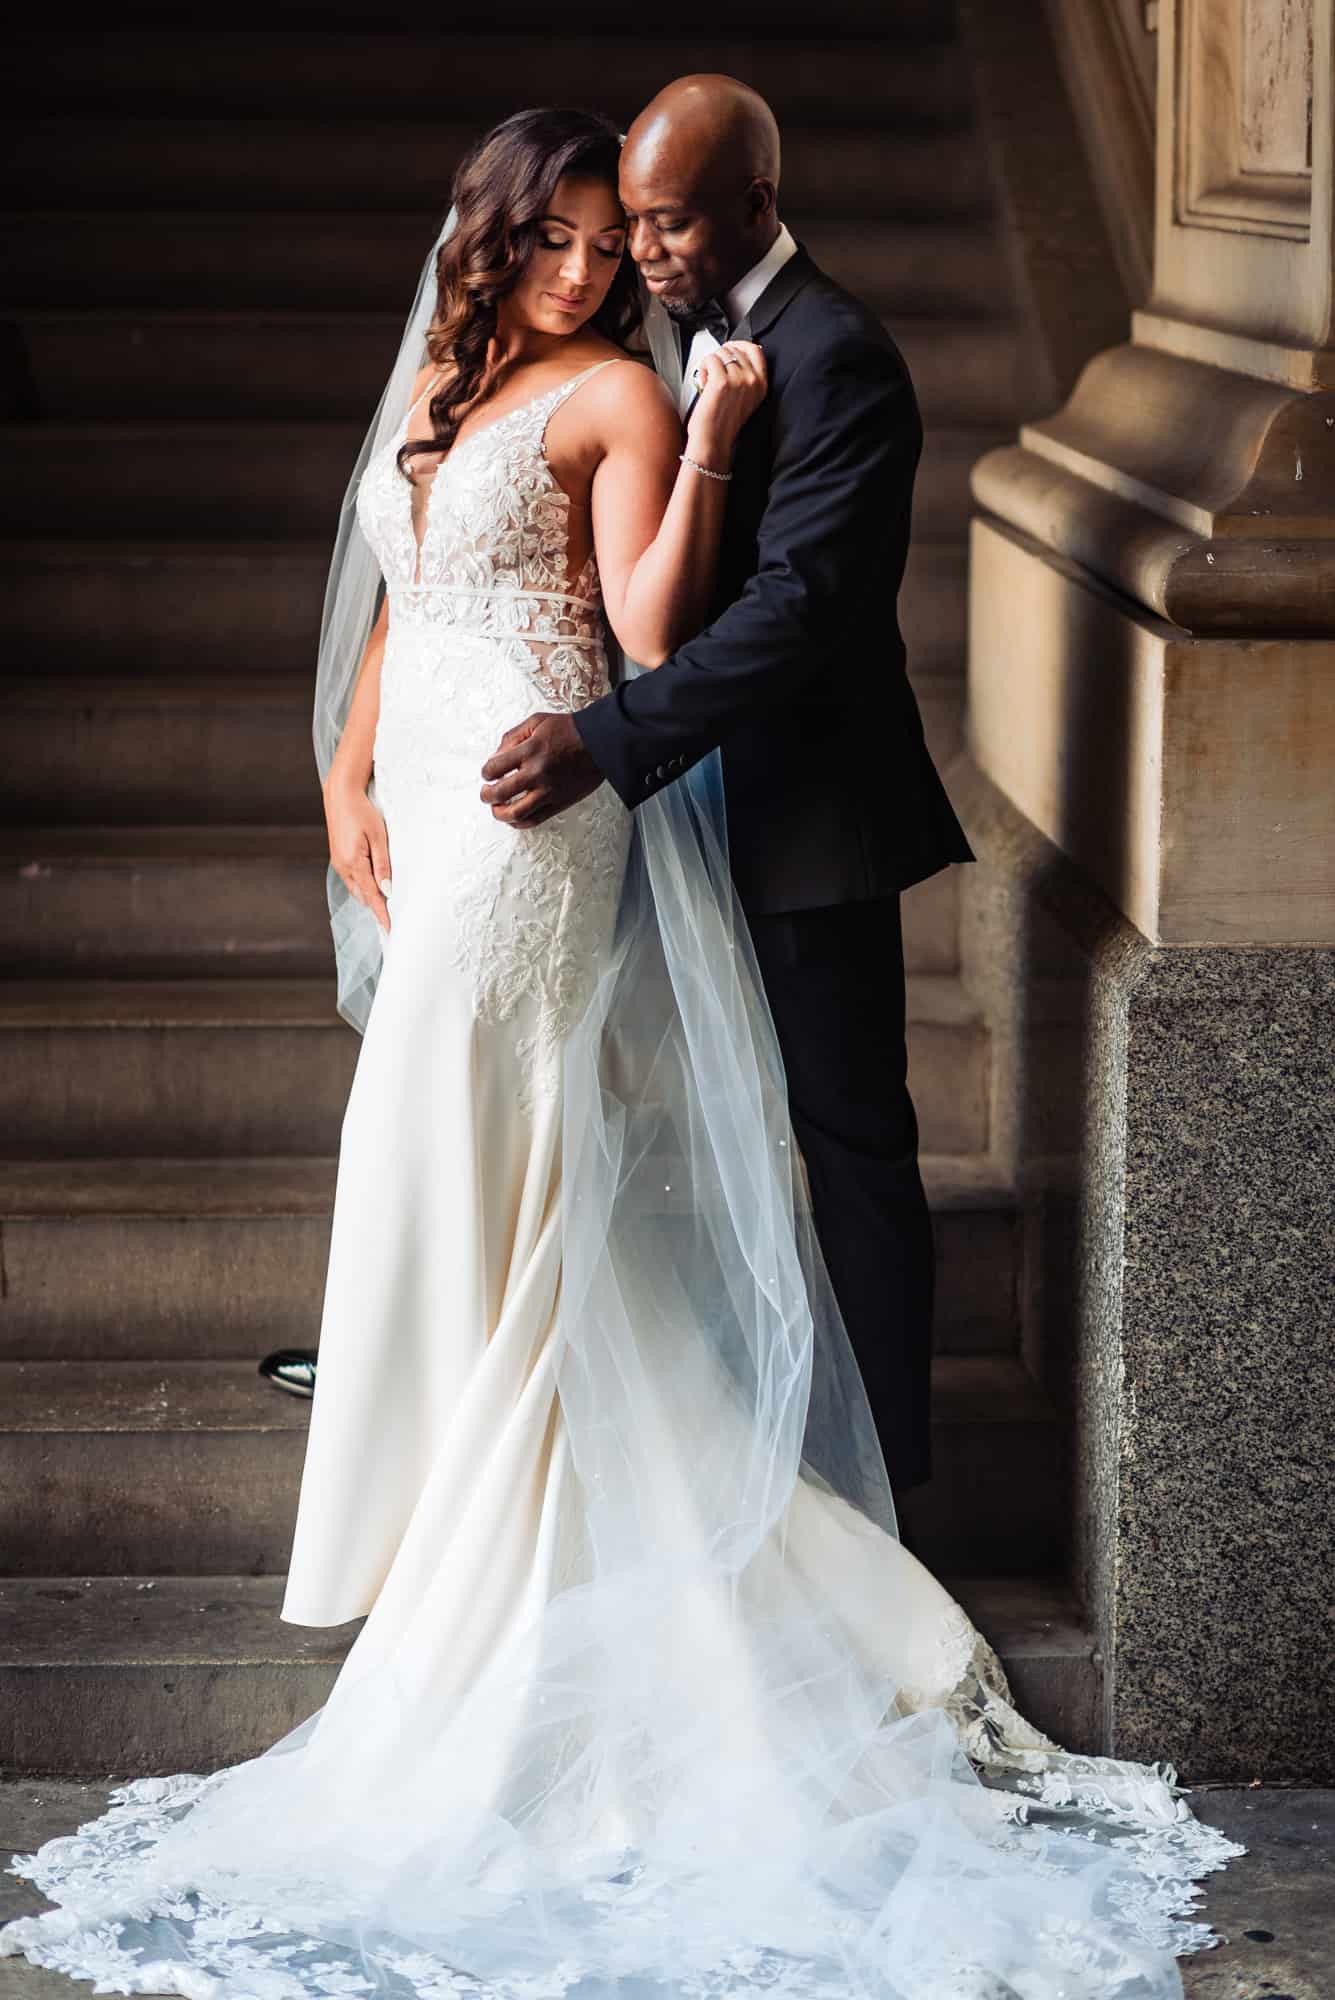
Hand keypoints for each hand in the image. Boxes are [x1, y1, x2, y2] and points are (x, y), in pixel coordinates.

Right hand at [323, 776, 391, 932]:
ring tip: (386, 908)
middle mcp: (343, 867)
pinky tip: (373, 887)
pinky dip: (363, 887)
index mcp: (354, 863)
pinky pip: (352, 880)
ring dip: (370, 898)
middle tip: (393, 920)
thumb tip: (387, 889)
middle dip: (377, 909)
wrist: (340, 795)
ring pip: (357, 889)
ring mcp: (339, 863)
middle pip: (363, 896)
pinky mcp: (338, 858)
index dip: (382, 914)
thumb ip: (383, 864)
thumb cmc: (362, 812)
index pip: (372, 896)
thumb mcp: (378, 837)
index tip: (391, 929)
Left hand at [480, 713, 603, 827]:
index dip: (486, 772)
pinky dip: (519, 822)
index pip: (494, 768)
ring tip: (497, 808)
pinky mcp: (560, 803)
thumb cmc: (568, 729)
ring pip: (516, 813)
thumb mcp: (536, 721)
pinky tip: (513, 817)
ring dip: (500, 813)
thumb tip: (495, 757)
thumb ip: (512, 737)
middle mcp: (538, 773)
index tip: (488, 773)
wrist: (600, 743)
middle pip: (500, 793)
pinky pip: (535, 820)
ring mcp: (549, 791)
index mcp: (530, 750)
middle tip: (486, 793)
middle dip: (487, 795)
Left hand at [685, 340, 766, 464]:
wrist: (713, 441)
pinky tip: (704, 384)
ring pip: (721, 353)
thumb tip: (737, 354)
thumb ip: (746, 377)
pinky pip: (710, 359)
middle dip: (720, 358)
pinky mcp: (722, 381)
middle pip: (735, 349)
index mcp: (761, 385)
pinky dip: (703, 369)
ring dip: (710, 364)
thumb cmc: (723, 424)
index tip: (729, 348)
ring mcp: (739, 380)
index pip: (756, 350)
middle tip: (714, 375)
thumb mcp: (745, 399)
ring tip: (709, 383)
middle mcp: (753, 381)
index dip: (739, 344)